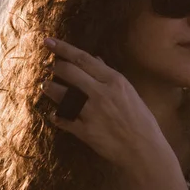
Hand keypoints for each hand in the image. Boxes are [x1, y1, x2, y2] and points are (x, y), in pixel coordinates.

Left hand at [40, 37, 168, 171]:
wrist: (144, 148)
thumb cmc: (141, 119)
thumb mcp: (129, 91)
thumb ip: (110, 75)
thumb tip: (96, 60)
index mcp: (114, 80)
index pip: (83, 58)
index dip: (63, 48)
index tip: (48, 41)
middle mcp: (100, 93)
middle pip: (69, 72)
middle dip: (54, 66)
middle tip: (46, 65)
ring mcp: (91, 112)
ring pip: (62, 95)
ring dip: (50, 88)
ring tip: (45, 86)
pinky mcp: (85, 131)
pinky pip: (63, 120)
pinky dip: (56, 116)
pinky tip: (53, 114)